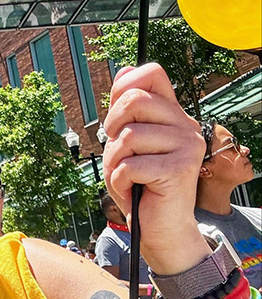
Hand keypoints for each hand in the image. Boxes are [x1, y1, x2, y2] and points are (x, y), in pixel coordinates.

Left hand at [103, 63, 211, 273]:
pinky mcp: (179, 169)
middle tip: (117, 151)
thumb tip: (125, 71)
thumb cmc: (140, 187)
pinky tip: (132, 189)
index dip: (123, 87)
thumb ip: (126, 113)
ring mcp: (186, 146)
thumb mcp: (126, 146)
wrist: (160, 228)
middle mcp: (185, 126)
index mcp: (172, 116)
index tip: (115, 117)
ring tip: (126, 176)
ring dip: (114, 161)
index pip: (153, 73)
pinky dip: (120, 181)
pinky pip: (130, 165)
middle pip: (135, 100)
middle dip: (112, 126)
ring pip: (128, 136)